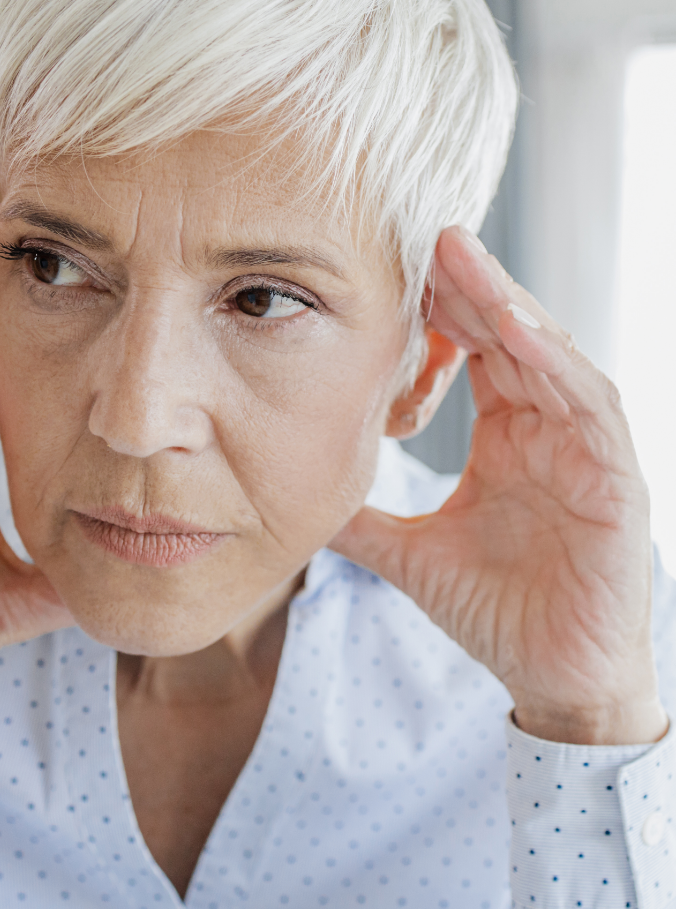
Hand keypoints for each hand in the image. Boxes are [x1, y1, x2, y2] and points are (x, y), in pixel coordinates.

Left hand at [331, 226, 666, 745]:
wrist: (554, 677)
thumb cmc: (497, 611)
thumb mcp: (410, 553)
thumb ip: (360, 520)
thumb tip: (292, 496)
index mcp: (507, 436)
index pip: (473, 351)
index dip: (435, 311)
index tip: (383, 272)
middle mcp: (548, 429)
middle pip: (509, 336)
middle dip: (469, 283)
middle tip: (421, 231)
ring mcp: (585, 449)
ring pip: (550, 355)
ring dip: (507, 303)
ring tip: (460, 256)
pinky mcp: (616, 479)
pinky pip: (588, 407)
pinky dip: (555, 364)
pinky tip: (513, 329)